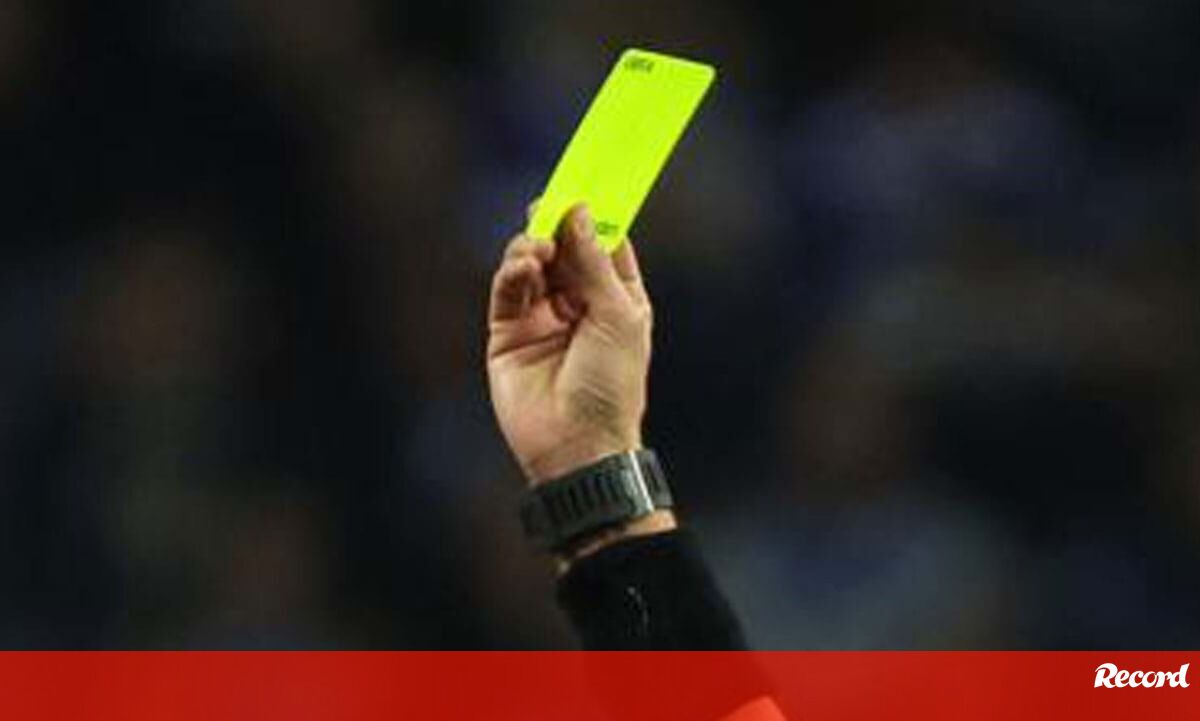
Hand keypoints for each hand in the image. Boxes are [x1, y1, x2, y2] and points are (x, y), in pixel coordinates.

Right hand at [487, 204, 651, 484]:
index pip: (604, 244)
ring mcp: (541, 318)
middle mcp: (578, 305)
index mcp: (616, 299)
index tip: (584, 183)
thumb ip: (594, 260)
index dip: (594, 215)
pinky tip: (524, 265)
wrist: (577, 447)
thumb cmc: (611, 386)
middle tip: (549, 202)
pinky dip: (512, 271)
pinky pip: (506, 290)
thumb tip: (580, 209)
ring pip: (530, 263)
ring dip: (532, 247)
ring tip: (538, 249)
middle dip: (556, 224)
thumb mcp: (617, 315)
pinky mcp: (507, 335)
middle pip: (563, 247)